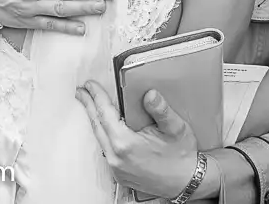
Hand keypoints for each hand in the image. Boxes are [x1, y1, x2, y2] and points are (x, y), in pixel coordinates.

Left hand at [77, 81, 196, 198]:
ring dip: (95, 120)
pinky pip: (106, 150)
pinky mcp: (120, 174)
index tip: (90, 86)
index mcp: (126, 144)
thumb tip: (150, 95)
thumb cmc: (182, 156)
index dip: (96, 96)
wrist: (187, 181)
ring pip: (99, 139)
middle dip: (89, 106)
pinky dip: (103, 135)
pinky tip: (105, 128)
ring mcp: (117, 168)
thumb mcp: (176, 128)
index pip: (105, 114)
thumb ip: (161, 110)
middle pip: (97, 125)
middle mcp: (117, 158)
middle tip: (82, 92)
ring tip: (91, 107)